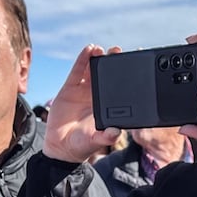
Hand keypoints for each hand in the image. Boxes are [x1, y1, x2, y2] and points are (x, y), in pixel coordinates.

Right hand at [43, 44, 124, 163]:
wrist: (60, 146)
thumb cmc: (82, 145)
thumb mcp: (95, 141)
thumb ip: (105, 137)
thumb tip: (116, 133)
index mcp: (109, 107)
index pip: (121, 88)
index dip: (128, 76)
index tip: (136, 63)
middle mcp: (99, 96)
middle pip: (108, 75)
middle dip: (113, 62)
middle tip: (117, 51)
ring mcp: (85, 90)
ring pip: (93, 69)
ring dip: (97, 58)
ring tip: (101, 49)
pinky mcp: (70, 88)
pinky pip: (78, 71)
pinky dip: (82, 59)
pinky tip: (88, 50)